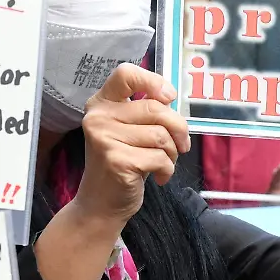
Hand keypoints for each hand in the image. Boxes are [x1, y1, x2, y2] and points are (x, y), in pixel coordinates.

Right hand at [34, 63, 189, 279]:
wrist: (100, 206)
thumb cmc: (121, 164)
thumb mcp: (128, 131)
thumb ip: (144, 112)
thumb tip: (172, 98)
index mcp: (101, 103)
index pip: (126, 73)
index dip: (153, 81)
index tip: (168, 97)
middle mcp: (98, 117)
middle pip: (155, 108)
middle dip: (178, 128)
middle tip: (181, 145)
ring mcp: (104, 139)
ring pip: (161, 135)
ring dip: (172, 153)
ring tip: (163, 163)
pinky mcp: (116, 160)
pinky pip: (160, 157)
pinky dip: (167, 170)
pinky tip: (158, 177)